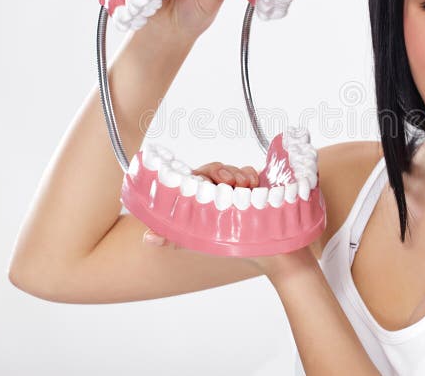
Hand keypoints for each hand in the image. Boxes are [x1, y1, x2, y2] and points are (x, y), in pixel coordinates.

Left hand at [142, 161, 317, 279]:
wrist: (277, 257)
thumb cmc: (238, 250)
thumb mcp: (202, 243)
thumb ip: (176, 238)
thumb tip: (148, 238)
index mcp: (202, 203)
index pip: (194, 179)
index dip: (200, 175)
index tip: (210, 179)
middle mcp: (219, 193)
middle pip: (213, 170)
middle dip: (221, 172)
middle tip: (231, 182)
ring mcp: (238, 189)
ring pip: (232, 169)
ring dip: (238, 174)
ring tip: (246, 187)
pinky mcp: (257, 185)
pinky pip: (250, 170)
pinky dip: (251, 174)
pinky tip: (256, 184)